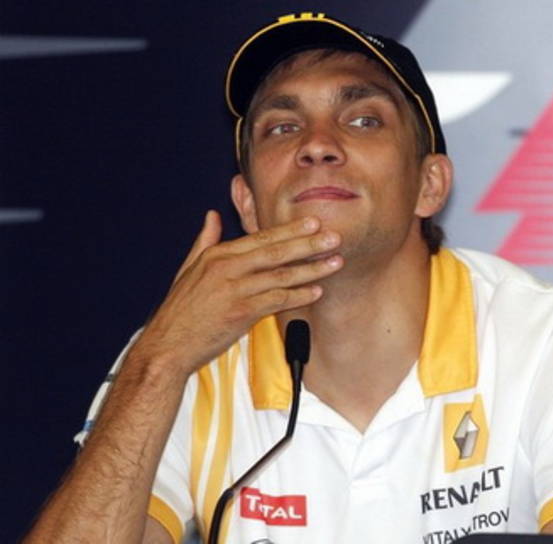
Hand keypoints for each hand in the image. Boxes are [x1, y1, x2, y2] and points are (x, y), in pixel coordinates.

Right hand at [129, 210, 341, 377]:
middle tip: (334, 238)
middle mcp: (226, 268)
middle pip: (276, 252)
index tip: (313, 223)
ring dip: (312, 269)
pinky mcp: (240, 313)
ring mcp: (234, 290)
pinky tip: (317, 292)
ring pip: (281, 275)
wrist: (167, 345)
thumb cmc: (180, 310)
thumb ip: (204, 241)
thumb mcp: (188, 269)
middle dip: (308, 244)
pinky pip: (277, 300)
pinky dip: (299, 296)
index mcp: (216, 255)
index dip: (289, 230)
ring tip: (335, 263)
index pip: (260, 238)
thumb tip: (212, 215)